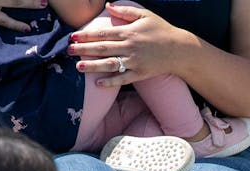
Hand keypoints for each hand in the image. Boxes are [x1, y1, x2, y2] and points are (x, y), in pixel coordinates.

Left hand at [67, 3, 188, 87]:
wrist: (181, 50)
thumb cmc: (162, 31)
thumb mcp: (145, 15)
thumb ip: (125, 10)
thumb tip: (108, 5)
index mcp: (129, 32)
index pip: (103, 33)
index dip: (87, 35)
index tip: (73, 36)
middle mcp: (130, 47)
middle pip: (102, 49)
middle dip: (83, 50)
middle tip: (69, 51)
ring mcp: (135, 62)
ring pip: (109, 64)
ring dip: (92, 66)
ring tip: (78, 67)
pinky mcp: (141, 73)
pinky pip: (123, 79)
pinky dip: (110, 82)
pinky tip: (98, 84)